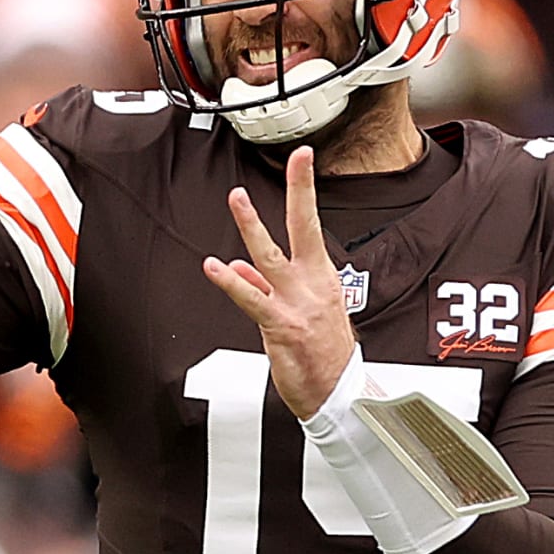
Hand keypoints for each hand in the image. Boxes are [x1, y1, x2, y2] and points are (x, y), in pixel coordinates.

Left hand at [203, 146, 354, 419]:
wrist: (339, 396)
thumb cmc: (322, 356)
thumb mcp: (303, 313)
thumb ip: (267, 286)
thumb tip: (239, 264)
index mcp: (321, 278)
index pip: (310, 226)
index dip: (305, 189)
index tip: (303, 157)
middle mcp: (313, 285)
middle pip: (305, 228)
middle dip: (302, 190)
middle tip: (299, 157)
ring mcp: (298, 304)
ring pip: (271, 257)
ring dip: (252, 226)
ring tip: (237, 198)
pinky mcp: (282, 326)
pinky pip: (252, 299)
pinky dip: (231, 282)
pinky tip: (214, 268)